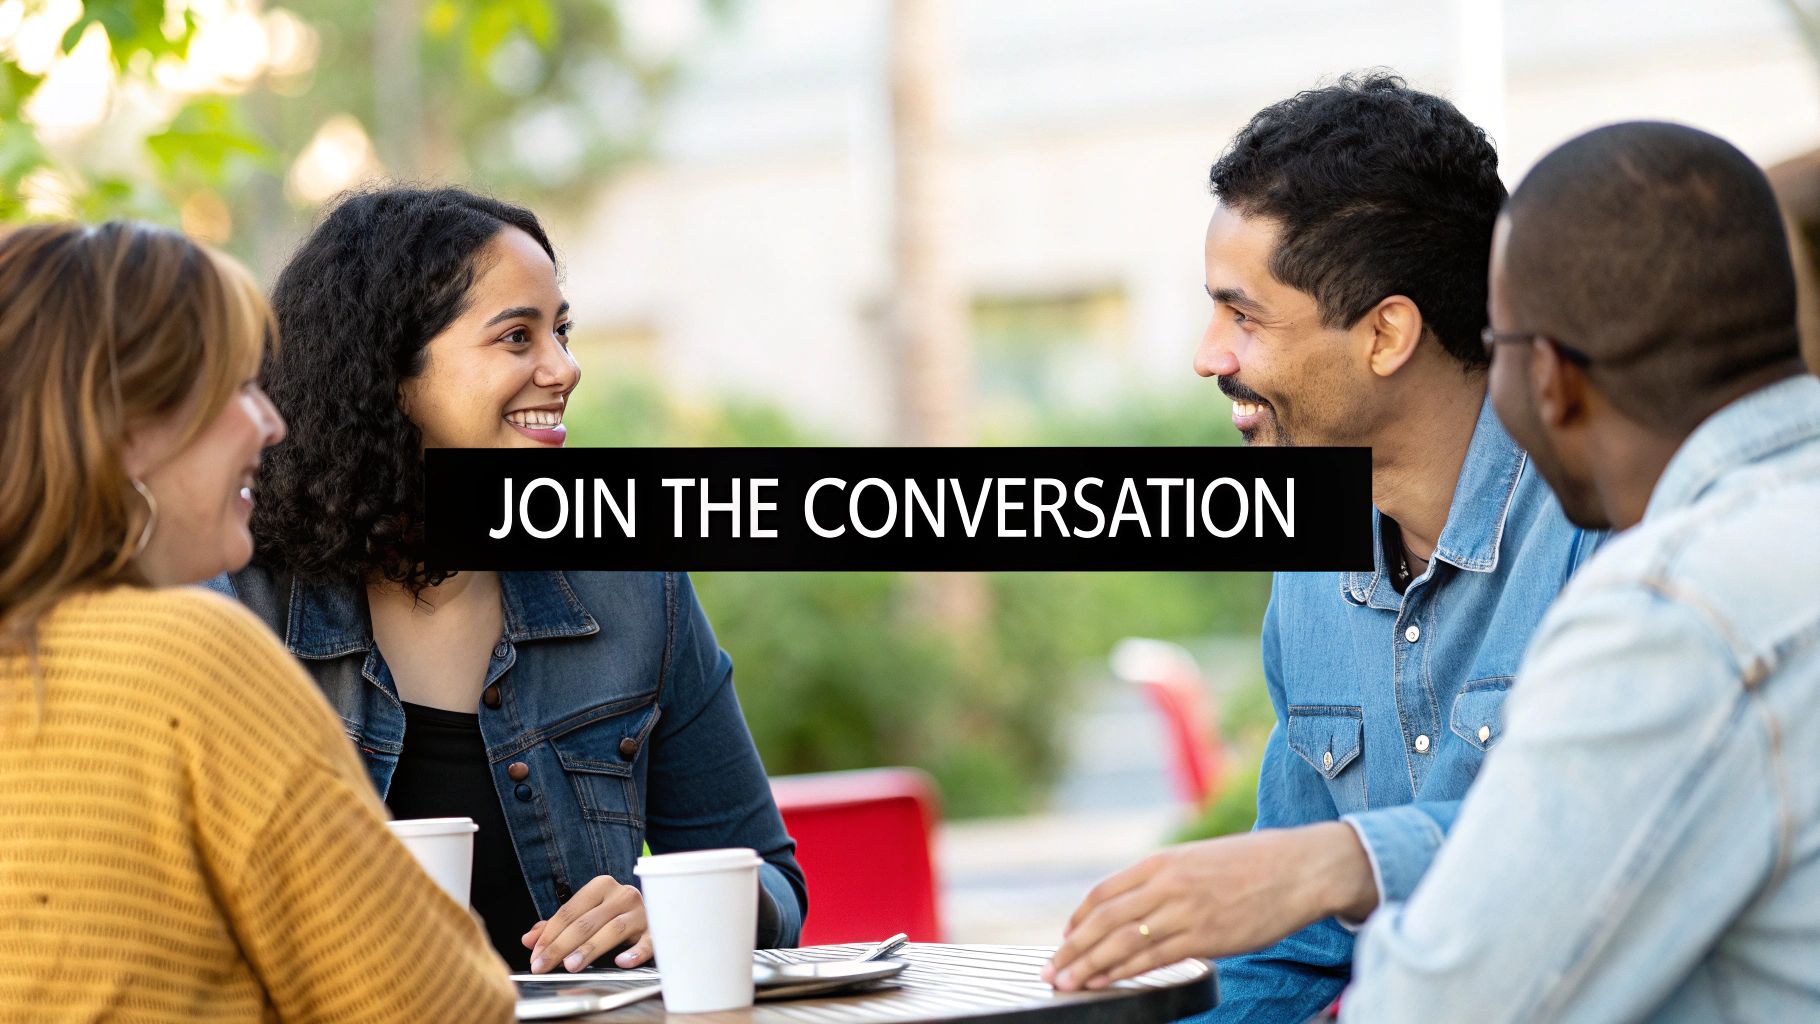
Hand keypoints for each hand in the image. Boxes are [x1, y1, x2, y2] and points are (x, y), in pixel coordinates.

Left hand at [522, 875, 652, 973]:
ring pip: (612, 930)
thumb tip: (528, 939)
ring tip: (572, 965)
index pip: (569, 911)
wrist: (660, 908)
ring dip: (590, 948)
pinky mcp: (657, 930)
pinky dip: (635, 952)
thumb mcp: (585, 915)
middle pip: (586, 922)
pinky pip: (648, 942)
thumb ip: (556, 926)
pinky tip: (621, 962)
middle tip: (544, 965)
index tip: (535, 955)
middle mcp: (623, 895)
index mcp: (602, 886)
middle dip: (561, 946)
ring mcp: (641, 913)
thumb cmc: (614, 915)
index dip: (549, 934)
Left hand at [1042, 823, 1374, 991]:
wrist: (1300, 868)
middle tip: (1050, 970)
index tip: (1065, 938)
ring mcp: (1184, 911)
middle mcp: (1166, 884)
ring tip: (1066, 983)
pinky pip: (1152, 959)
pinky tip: (1104, 983)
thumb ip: (1165, 878)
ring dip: (1088, 966)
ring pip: (1121, 942)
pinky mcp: (1205, 938)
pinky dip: (1122, 973)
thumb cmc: (1253, 864)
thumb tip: (1138, 902)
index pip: (1104, 892)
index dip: (1079, 919)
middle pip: (1103, 920)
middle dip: (1072, 949)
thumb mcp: (1198, 859)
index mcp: (1161, 862)